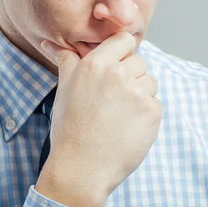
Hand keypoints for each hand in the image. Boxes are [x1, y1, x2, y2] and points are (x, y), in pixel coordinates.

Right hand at [38, 32, 162, 201]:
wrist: (81, 167)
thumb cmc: (70, 127)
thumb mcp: (65, 88)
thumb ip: (67, 61)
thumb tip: (52, 43)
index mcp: (95, 64)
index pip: (124, 39)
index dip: (123, 52)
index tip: (117, 67)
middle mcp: (117, 74)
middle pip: (139, 61)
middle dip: (131, 76)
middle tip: (114, 99)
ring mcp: (137, 93)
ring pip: (150, 82)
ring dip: (140, 94)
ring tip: (120, 114)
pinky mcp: (152, 112)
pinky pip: (155, 102)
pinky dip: (146, 113)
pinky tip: (128, 126)